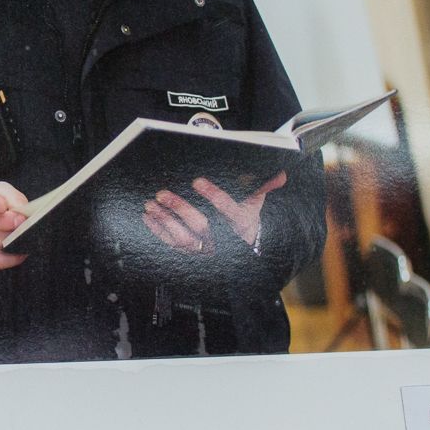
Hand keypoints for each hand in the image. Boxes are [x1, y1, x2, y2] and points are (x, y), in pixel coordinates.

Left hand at [142, 171, 286, 252]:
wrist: (242, 251)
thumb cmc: (245, 219)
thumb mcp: (257, 204)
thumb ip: (264, 187)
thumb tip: (281, 174)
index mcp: (241, 225)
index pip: (228, 211)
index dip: (213, 196)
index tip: (197, 181)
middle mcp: (223, 241)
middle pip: (201, 226)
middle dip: (180, 209)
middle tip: (163, 193)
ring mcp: (205, 250)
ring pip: (183, 239)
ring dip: (165, 221)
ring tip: (151, 204)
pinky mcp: (190, 255)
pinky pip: (172, 245)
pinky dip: (158, 231)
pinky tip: (148, 217)